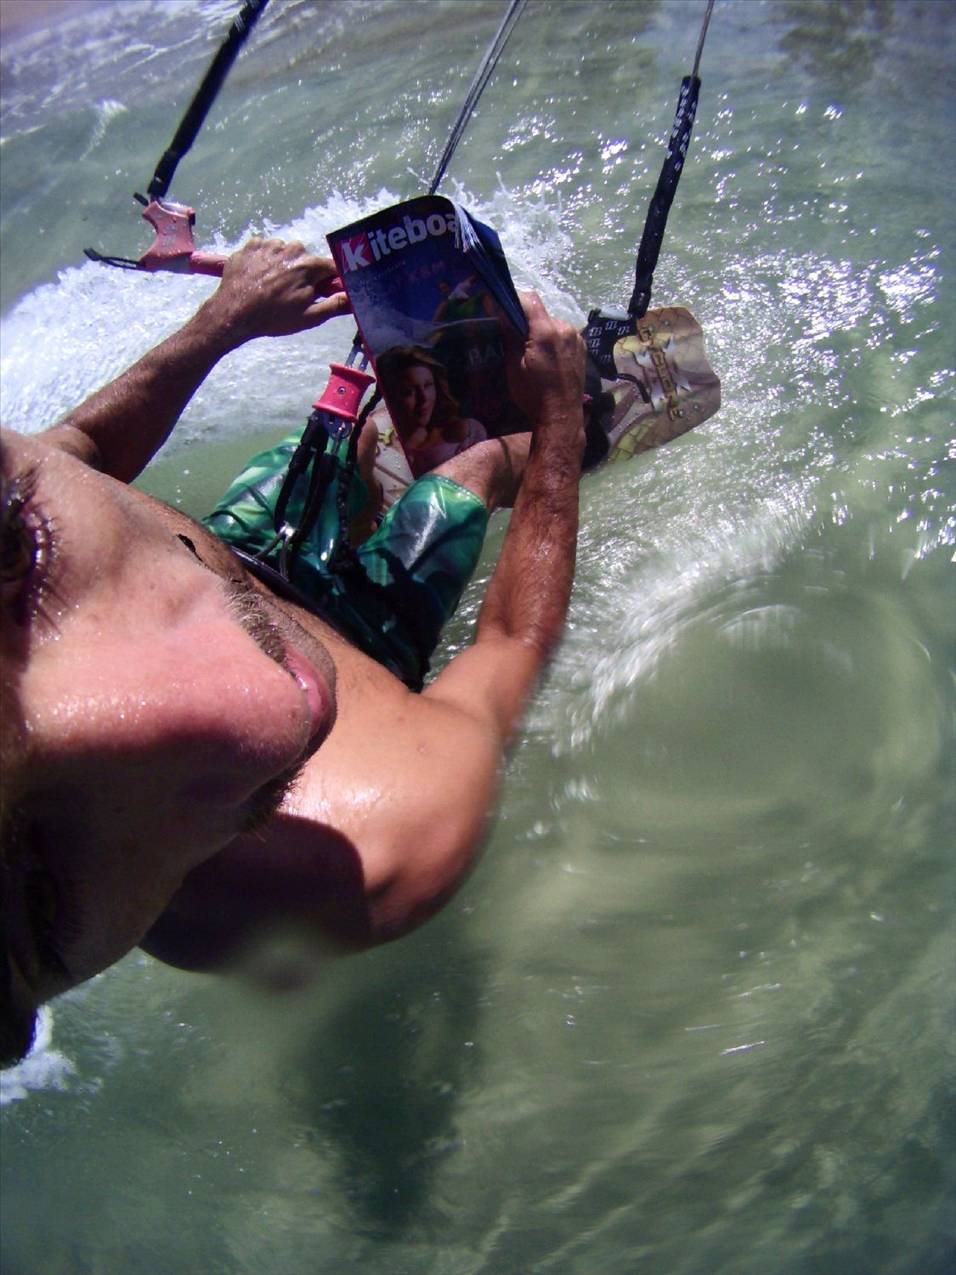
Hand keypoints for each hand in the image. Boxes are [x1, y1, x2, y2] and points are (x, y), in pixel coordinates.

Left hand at [201, 238, 349, 345]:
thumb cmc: (273, 318)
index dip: (329, 278)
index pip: (330, 266)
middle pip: (305, 258)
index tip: (324, 287)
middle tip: (291, 292)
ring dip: (282, 264)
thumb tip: (351, 296)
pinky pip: (265, 248)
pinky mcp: (251, 245)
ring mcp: (269, 245)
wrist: (234, 313)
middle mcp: (290, 249)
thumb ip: (334, 305)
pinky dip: (264, 259)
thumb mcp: (309, 318)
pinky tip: (258, 276)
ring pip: (284, 252)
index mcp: (308, 266)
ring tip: (271, 285)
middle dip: (302, 272)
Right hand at [505, 292, 585, 437]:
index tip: (503, 309)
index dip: (515, 300)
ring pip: (553, 324)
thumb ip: (510, 336)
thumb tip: (501, 312)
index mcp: (546, 332)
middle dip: (528, 321)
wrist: (561, 415)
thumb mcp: (514, 366)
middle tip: (516, 338)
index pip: (530, 300)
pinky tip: (549, 357)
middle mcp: (565, 328)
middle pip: (542, 313)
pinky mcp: (582, 347)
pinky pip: (563, 335)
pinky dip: (554, 340)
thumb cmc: (533, 394)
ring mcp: (576, 338)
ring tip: (534, 351)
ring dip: (542, 331)